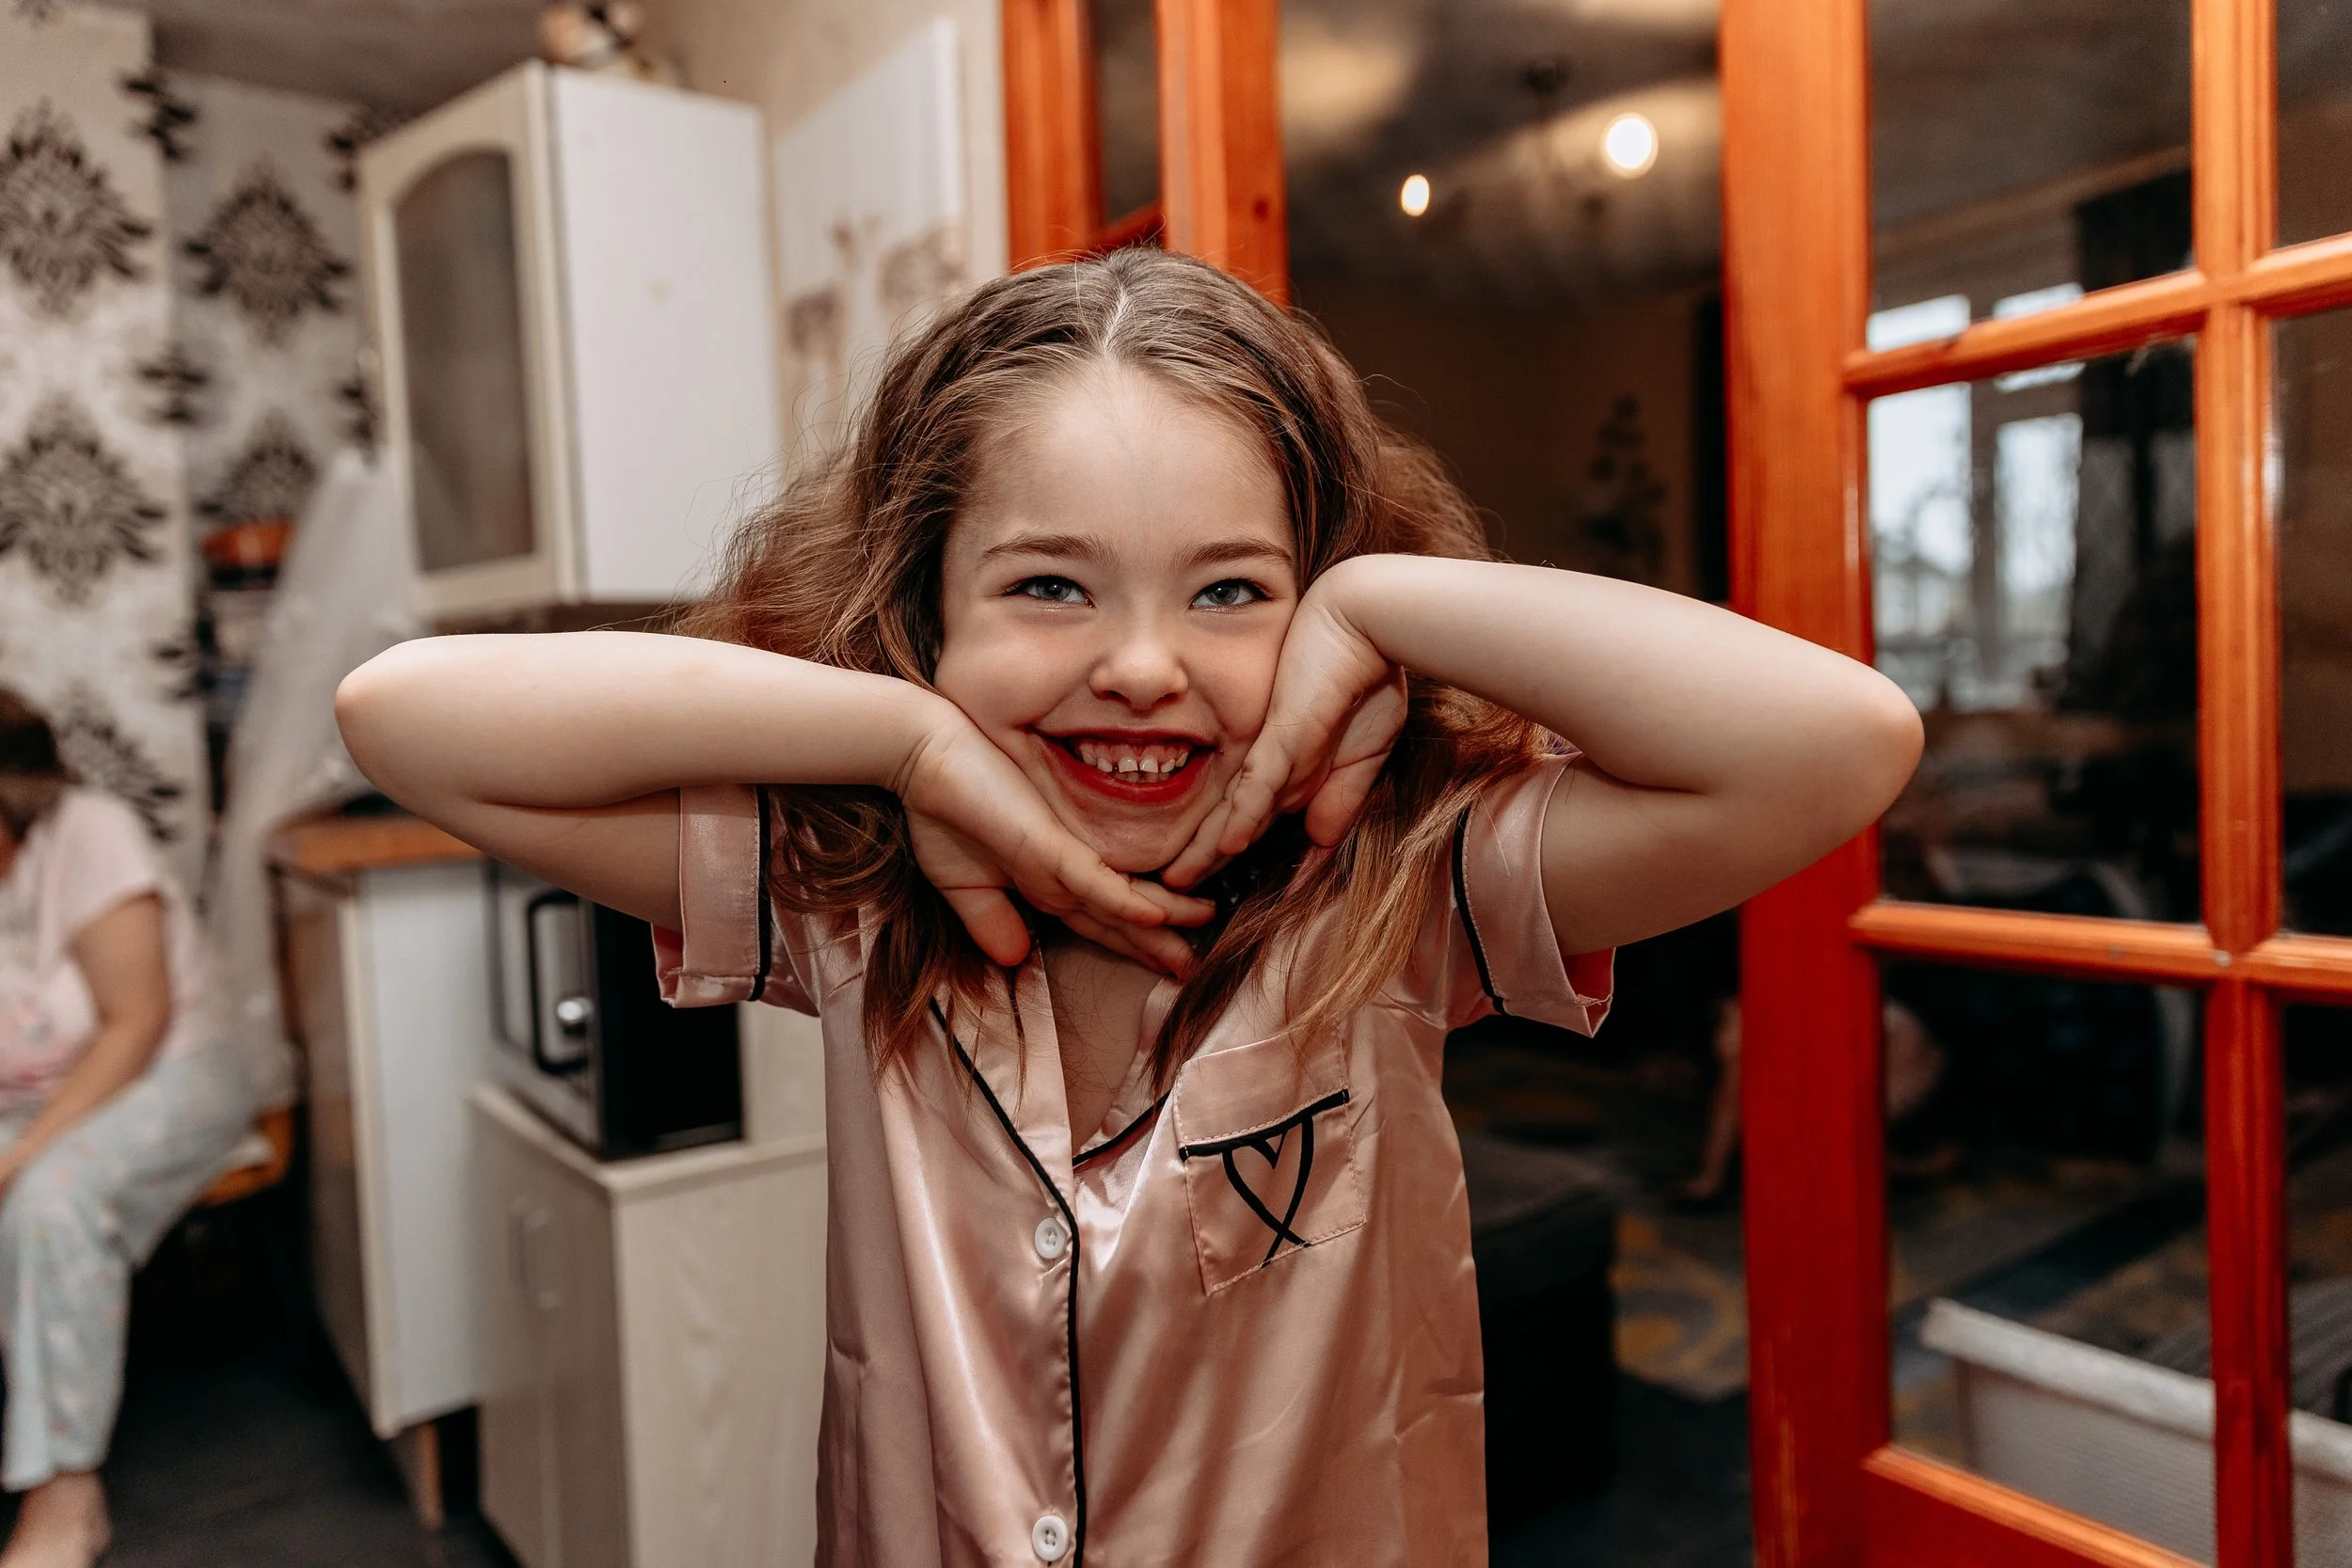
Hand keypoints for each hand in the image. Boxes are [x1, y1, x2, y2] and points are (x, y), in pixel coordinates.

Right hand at [895, 711, 1212, 974]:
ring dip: (1163, 919)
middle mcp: (1062, 868)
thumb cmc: (940, 810)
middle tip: (1194, 962)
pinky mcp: (1047, 843)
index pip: (1101, 917)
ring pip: (1121, 899)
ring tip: (1200, 932)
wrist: (919, 757)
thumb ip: (990, 919)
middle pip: (1121, 913)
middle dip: (1159, 939)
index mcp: (1047, 877)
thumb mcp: (962, 882)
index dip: (1133, 942)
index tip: (1166, 961)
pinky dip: (1124, 902)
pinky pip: (1093, 881)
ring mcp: (1059, 855)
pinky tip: (1156, 917)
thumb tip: (1015, 958)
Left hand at [1163, 584, 1405, 889]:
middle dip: (1201, 862)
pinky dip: (1242, 815)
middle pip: (1230, 823)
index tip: (1209, 892)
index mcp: (1290, 771)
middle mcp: (1275, 765)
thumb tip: (1317, 842)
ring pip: (1231, 811)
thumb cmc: (1369, 677)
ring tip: (1173, 882)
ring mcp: (1275, 751)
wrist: (1371, 621)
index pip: (1252, 823)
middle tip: (1168, 896)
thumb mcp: (1364, 753)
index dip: (1228, 855)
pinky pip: (1258, 783)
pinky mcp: (1282, 735)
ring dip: (1203, 851)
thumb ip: (1341, 797)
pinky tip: (1223, 845)